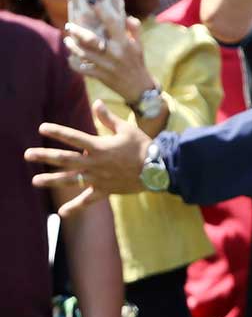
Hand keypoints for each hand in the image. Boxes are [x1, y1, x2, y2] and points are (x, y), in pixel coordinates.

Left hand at [25, 100, 150, 217]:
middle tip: (28, 155)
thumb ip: (108, 118)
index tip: (42, 128)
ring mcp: (98, 178)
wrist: (157, 169)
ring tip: (36, 181)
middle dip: (44, 156)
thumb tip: (96, 103)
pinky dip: (75, 207)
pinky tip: (62, 212)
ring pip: (70, 180)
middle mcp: (94, 163)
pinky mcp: (104, 190)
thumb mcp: (126, 129)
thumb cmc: (142, 146)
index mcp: (99, 147)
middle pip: (64, 159)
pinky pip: (87, 200)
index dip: (57, 132)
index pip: (73, 137)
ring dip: (51, 180)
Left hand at [64, 7, 154, 106]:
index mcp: (124, 43)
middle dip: (77, 31)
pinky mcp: (100, 76)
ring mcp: (106, 65)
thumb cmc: (138, 63)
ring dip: (72, 46)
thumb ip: (134, 29)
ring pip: (82, 53)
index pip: (112, 23)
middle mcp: (114, 53)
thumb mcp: (139, 46)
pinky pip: (82, 68)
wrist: (139, 88)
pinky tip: (71, 58)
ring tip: (68, 40)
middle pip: (90, 39)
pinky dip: (74, 63)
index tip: (93, 3)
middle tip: (69, 26)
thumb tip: (126, 16)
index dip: (102, 12)